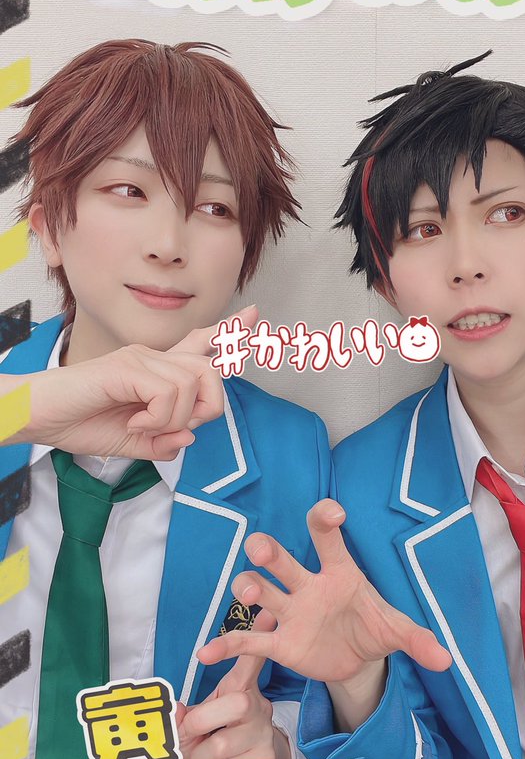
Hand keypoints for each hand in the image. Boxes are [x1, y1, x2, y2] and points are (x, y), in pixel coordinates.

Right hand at [8, 306, 257, 459]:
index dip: (229, 332)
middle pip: (210, 371)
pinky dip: (157, 418)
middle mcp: (151, 357)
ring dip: (175, 419)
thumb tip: (188, 438)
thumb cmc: (77, 423)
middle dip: (208, 407)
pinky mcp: (126, 367)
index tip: (255, 315)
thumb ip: (161, 442)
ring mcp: (139, 358)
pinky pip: (168, 392)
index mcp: (155, 370)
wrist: (37, 416)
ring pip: (192, 383)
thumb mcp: (129, 443)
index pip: (199, 344)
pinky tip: (133, 424)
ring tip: (143, 428)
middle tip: (175, 430)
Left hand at [176, 610, 288, 758]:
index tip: (267, 614)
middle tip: (192, 738)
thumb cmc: (217, 741)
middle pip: (234, 704)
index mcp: (240, 690)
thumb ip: (188, 714)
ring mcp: (265, 735)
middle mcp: (259, 707)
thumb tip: (179, 710)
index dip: (252, 641)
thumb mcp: (202, 721)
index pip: (249, 661)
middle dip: (198, 726)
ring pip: (219, 749)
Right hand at [198, 499, 451, 683]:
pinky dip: (227, 646)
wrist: (356, 658)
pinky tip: (207, 655)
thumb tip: (446, 660)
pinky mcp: (279, 642)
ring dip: (249, 589)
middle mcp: (307, 585)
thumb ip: (418, 640)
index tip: (333, 512)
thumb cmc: (372, 628)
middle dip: (269, 551)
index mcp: (339, 573)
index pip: (328, 538)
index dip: (326, 520)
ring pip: (260, 591)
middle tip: (261, 547)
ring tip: (248, 594)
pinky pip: (249, 641)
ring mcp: (289, 612)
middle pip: (281, 560)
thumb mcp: (397, 632)